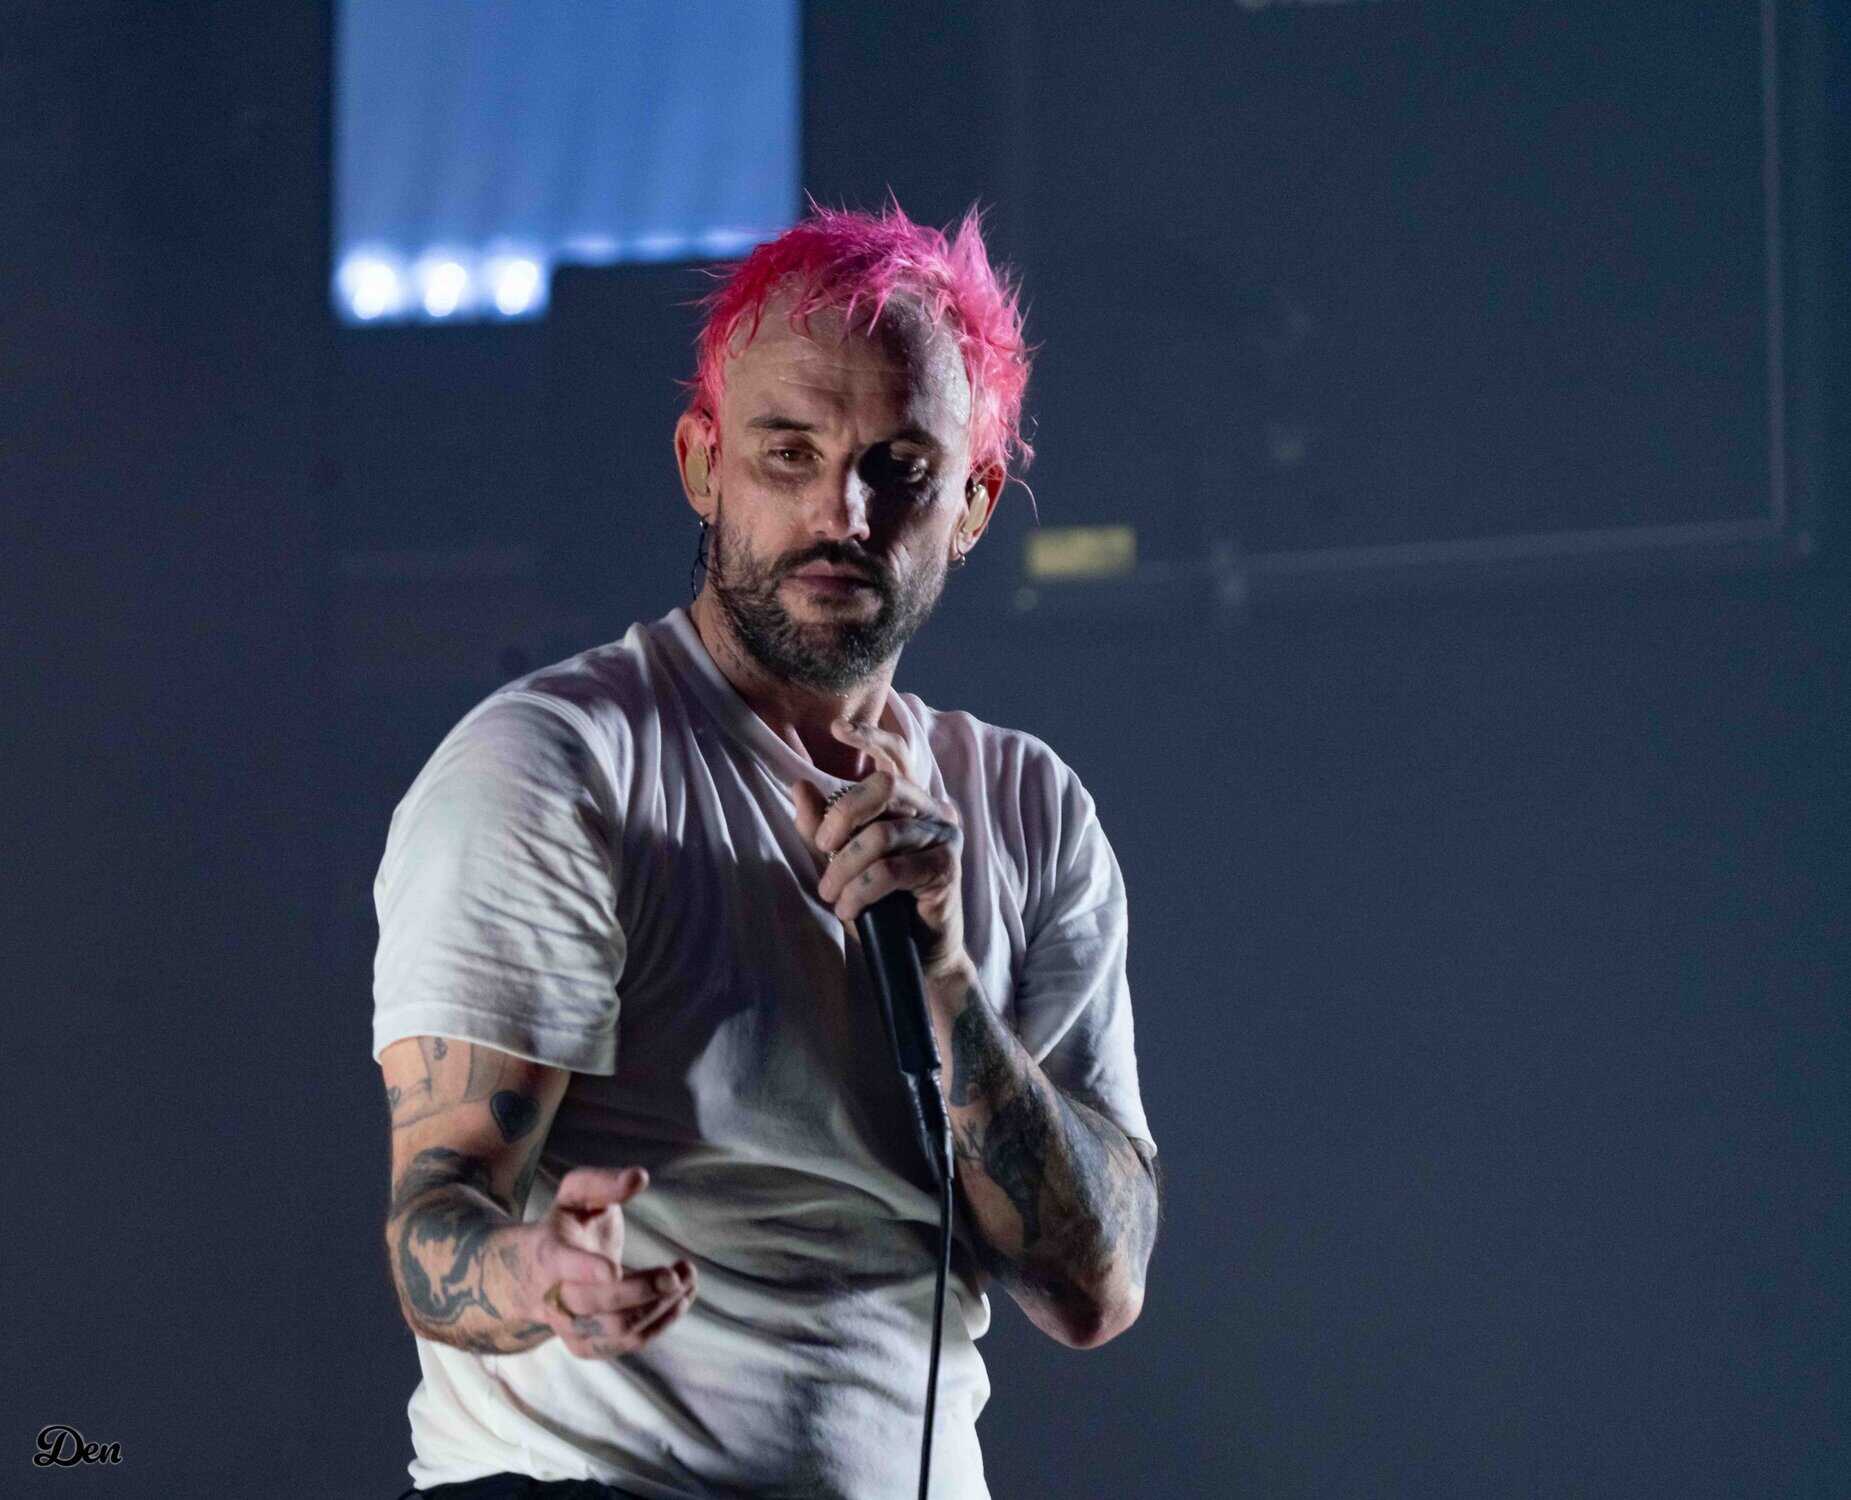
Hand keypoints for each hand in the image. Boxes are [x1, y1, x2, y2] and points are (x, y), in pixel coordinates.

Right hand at [516, 1166, 696, 1358]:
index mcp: (549, 1255)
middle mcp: (554, 1298)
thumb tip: (639, 1177)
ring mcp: (569, 1328)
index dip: (586, 1270)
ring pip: (618, 1330)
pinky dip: (662, 1322)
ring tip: (687, 1278)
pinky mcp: (588, 1346)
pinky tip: (681, 1298)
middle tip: (674, 1274)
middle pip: (597, 1305)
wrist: (531, 1276)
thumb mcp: (575, 1196)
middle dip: (640, 1290)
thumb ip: (602, 1183)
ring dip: (661, 1307)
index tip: (614, 1270)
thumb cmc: (565, 1227)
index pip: (562, 1265)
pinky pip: (628, 1344)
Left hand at [791, 716, 967, 978]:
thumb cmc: (882, 904)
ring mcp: (944, 838)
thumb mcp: (842, 863)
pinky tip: (849, 910)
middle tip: (821, 847)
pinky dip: (861, 891)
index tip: (839, 729)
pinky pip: (892, 870)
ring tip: (830, 894)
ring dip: (845, 868)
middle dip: (843, 815)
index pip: (897, 757)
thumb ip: (822, 827)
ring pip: (882, 835)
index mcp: (910, 801)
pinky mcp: (947, 869)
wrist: (917, 954)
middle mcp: (933, 810)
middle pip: (884, 787)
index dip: (871, 738)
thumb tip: (799, 785)